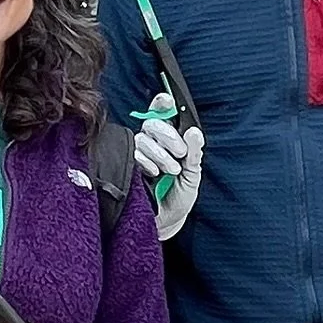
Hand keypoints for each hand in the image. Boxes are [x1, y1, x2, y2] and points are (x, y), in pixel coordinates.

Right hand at [134, 92, 203, 240]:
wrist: (166, 222)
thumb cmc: (179, 196)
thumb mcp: (192, 174)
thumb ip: (194, 153)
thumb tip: (194, 132)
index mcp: (169, 140)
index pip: (162, 113)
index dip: (162, 103)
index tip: (168, 101)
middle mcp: (152, 143)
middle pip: (152, 123)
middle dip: (168, 135)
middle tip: (180, 152)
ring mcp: (139, 155)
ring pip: (143, 138)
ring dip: (160, 153)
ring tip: (171, 170)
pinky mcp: (128, 167)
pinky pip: (133, 155)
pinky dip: (146, 162)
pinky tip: (154, 173)